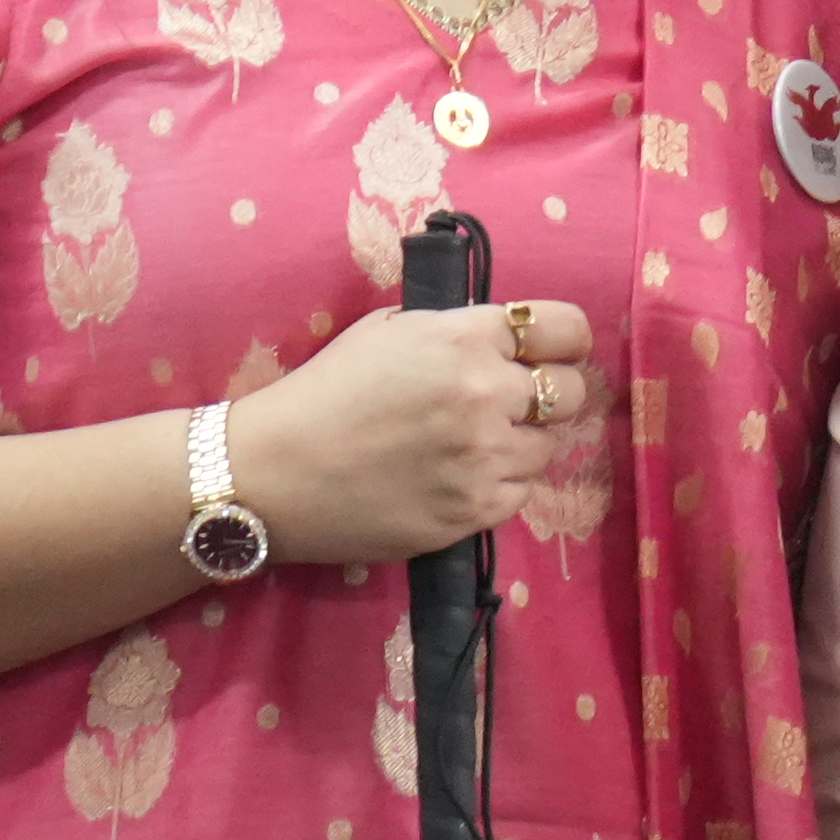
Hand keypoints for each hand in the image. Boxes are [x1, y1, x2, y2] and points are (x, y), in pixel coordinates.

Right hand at [224, 295, 594, 564]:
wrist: (270, 473)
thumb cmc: (323, 393)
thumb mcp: (388, 331)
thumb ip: (454, 329)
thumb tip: (503, 335)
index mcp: (464, 338)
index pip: (563, 328)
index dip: (566, 340)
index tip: (558, 351)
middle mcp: (485, 393)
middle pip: (569, 390)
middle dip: (551, 393)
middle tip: (522, 403)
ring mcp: (482, 457)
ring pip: (548, 447)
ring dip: (522, 443)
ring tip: (476, 445)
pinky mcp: (473, 511)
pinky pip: (521, 493)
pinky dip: (500, 485)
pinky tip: (460, 478)